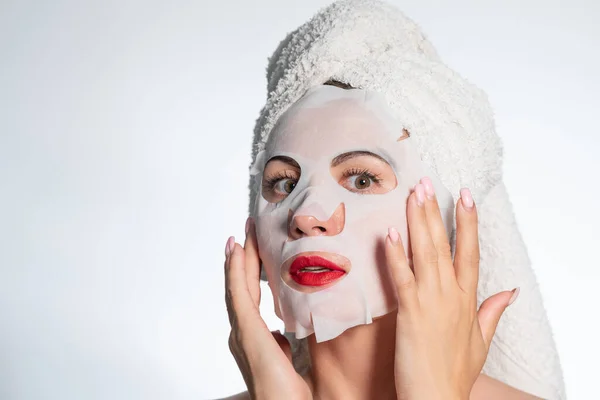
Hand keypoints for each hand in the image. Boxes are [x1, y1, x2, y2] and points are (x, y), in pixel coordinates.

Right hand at [224, 218, 311, 399]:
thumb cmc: (289, 393)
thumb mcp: (290, 357)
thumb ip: (286, 341)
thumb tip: (287, 330)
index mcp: (252, 336)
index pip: (251, 294)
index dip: (251, 269)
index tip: (255, 247)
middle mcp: (242, 331)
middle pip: (241, 285)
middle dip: (243, 257)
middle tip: (248, 230)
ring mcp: (241, 331)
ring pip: (236, 285)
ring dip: (238, 257)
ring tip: (241, 234)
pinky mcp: (246, 331)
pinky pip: (238, 293)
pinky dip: (235, 270)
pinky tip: (236, 250)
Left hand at [385, 177, 518, 399]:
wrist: (437, 399)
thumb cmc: (455, 372)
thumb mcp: (482, 340)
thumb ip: (493, 311)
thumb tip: (512, 291)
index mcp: (467, 299)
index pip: (470, 252)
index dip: (468, 222)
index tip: (464, 196)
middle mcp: (450, 294)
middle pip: (444, 245)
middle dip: (436, 211)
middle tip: (427, 182)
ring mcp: (430, 301)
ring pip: (425, 253)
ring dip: (417, 222)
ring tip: (412, 194)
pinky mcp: (409, 312)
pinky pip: (402, 277)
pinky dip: (396, 255)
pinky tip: (390, 233)